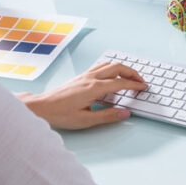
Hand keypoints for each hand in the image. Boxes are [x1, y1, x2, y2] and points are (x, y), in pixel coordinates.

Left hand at [18, 62, 146, 129]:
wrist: (41, 107)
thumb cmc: (60, 114)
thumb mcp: (86, 120)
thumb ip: (108, 116)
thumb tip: (126, 113)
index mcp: (94, 88)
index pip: (121, 83)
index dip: (135, 85)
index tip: (144, 88)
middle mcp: (91, 78)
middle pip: (118, 68)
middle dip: (132, 73)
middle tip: (141, 81)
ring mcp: (85, 75)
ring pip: (109, 65)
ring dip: (123, 69)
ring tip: (130, 78)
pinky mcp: (81, 76)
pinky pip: (101, 67)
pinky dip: (112, 69)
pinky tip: (113, 76)